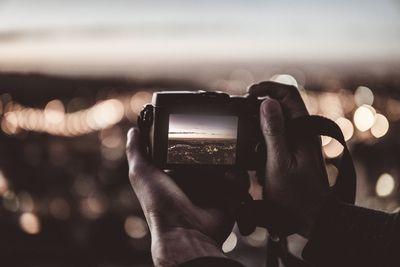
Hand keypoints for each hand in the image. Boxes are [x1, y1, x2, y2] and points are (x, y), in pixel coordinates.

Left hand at [126, 128, 239, 265]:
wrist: (184, 232)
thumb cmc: (159, 205)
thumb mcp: (142, 174)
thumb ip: (136, 152)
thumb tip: (134, 131)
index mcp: (177, 175)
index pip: (190, 152)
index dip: (196, 141)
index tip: (202, 129)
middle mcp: (196, 182)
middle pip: (213, 159)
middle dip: (220, 150)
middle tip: (223, 145)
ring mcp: (213, 191)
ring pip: (229, 168)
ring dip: (232, 163)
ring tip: (227, 165)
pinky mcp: (228, 200)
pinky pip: (240, 183)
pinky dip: (240, 179)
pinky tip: (231, 178)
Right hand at [249, 81, 329, 237]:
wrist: (310, 217)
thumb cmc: (296, 195)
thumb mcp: (279, 163)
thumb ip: (274, 132)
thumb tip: (268, 103)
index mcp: (303, 129)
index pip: (289, 94)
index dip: (269, 87)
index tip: (249, 92)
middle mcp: (303, 130)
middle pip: (283, 102)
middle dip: (262, 99)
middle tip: (243, 106)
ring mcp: (298, 139)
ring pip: (280, 115)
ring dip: (261, 114)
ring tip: (245, 121)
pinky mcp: (293, 149)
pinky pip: (278, 131)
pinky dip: (263, 129)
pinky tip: (253, 138)